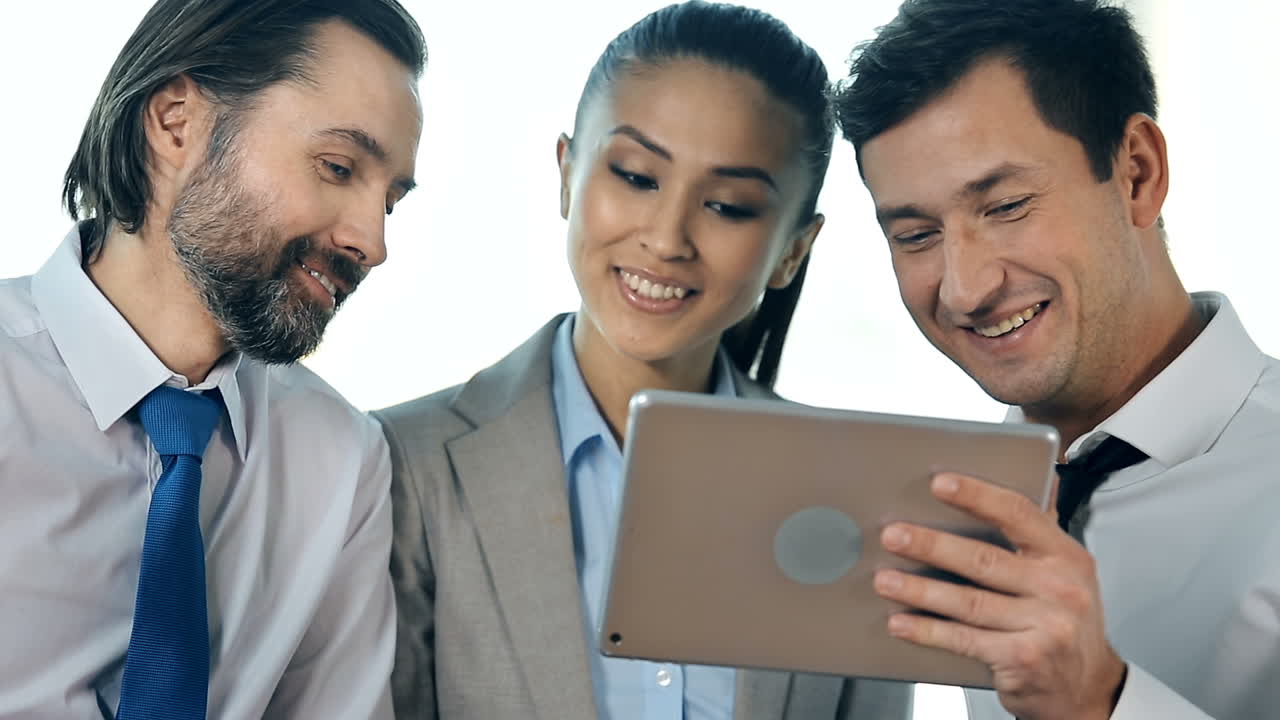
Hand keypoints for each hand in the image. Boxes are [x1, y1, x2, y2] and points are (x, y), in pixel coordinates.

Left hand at [872, 472, 1125, 719]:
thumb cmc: (1061, 625)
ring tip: (885, 580)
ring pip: (967, 602)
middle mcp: (1060, 589)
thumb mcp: (1061, 577)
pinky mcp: (1024, 659)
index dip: (977, 495)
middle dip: (931, 545)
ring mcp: (1045, 626)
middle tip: (894, 535)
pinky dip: (927, 631)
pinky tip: (901, 622)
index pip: (1018, 513)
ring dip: (919, 589)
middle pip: (983, 559)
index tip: (939, 483)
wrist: (1086, 688)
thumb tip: (967, 508)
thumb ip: (1026, 544)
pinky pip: (964, 639)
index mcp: (1066, 556)